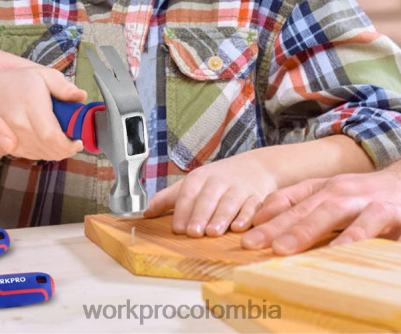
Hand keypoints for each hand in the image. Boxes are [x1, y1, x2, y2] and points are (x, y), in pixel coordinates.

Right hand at [0, 67, 86, 161]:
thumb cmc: (14, 81)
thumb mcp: (42, 75)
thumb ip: (64, 86)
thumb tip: (81, 96)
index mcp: (30, 104)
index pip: (51, 136)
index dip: (67, 145)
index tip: (78, 142)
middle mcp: (17, 123)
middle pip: (46, 149)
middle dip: (64, 150)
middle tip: (72, 143)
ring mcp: (6, 137)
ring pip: (37, 155)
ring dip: (52, 152)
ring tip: (59, 140)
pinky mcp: (1, 145)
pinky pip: (26, 156)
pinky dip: (39, 152)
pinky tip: (43, 141)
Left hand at [144, 152, 277, 236]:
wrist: (255, 167)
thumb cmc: (217, 180)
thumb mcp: (192, 183)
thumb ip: (168, 198)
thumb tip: (145, 214)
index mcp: (200, 178)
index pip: (189, 193)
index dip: (183, 211)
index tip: (178, 228)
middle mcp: (218, 181)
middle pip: (208, 198)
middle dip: (201, 215)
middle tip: (194, 233)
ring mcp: (238, 188)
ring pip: (229, 202)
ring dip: (221, 217)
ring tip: (214, 232)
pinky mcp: (256, 197)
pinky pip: (252, 206)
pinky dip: (247, 216)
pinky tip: (240, 227)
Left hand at [240, 164, 400, 253]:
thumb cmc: (369, 193)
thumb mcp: (332, 190)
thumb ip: (298, 200)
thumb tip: (258, 217)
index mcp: (333, 189)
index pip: (299, 203)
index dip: (274, 220)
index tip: (249, 238)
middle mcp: (357, 195)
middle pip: (326, 210)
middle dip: (301, 230)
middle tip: (276, 250)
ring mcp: (389, 208)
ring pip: (367, 220)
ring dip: (350, 237)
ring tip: (331, 256)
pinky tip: (393, 259)